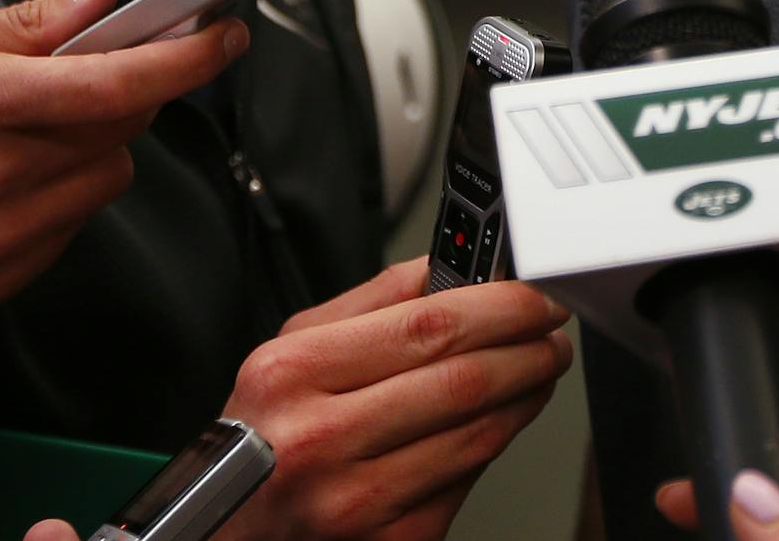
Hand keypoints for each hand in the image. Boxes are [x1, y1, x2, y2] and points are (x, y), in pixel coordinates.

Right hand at [0, 0, 245, 326]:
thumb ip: (27, 23)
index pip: (116, 85)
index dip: (185, 59)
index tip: (224, 35)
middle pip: (123, 131)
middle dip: (130, 91)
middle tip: (99, 68)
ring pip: (105, 180)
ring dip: (96, 146)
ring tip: (29, 128)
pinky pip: (69, 226)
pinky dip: (62, 194)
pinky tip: (4, 177)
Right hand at [215, 257, 573, 540]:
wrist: (227, 529)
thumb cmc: (265, 434)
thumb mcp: (290, 349)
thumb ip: (372, 300)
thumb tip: (451, 264)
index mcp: (294, 372)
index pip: (427, 326)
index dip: (501, 306)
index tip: (534, 295)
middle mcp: (320, 439)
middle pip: (462, 380)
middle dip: (528, 348)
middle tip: (551, 331)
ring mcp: (355, 502)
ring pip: (477, 435)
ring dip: (526, 395)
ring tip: (536, 369)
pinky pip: (465, 483)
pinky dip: (494, 444)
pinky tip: (500, 420)